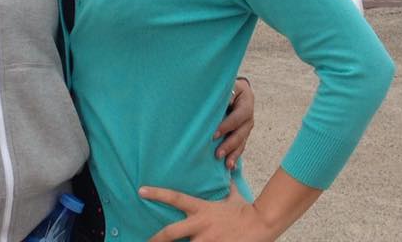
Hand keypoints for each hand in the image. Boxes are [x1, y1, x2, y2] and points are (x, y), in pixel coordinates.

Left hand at [142, 184, 275, 241]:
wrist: (260, 225)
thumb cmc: (246, 211)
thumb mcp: (234, 197)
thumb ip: (227, 187)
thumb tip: (230, 167)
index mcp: (202, 210)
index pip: (176, 198)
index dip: (157, 194)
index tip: (141, 190)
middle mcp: (200, 225)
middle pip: (170, 233)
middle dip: (155, 239)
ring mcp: (206, 240)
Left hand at [213, 79, 253, 169]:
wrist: (233, 89)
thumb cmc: (226, 87)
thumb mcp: (228, 85)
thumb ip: (225, 94)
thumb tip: (223, 103)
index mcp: (247, 101)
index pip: (239, 116)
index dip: (227, 126)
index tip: (214, 134)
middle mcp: (249, 116)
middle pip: (241, 132)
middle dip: (229, 144)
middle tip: (217, 154)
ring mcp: (246, 127)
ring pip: (242, 142)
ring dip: (234, 154)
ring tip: (226, 165)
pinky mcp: (242, 135)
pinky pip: (240, 147)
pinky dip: (235, 157)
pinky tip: (230, 167)